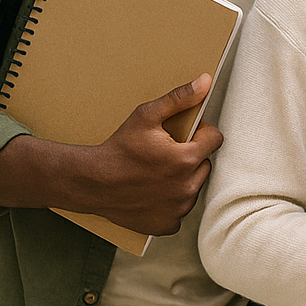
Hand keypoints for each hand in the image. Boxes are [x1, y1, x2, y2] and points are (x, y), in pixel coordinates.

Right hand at [0, 74, 222, 235]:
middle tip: (165, 154)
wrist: (90, 183)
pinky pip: (180, 210)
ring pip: (194, 187)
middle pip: (205, 164)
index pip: (215, 139)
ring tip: (157, 173)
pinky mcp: (167, 224)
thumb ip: (179, 98)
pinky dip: (171, 202)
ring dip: (182, 180)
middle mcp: (187, 187)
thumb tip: (206, 81)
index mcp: (186, 159)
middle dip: (190, 156)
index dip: (200, 133)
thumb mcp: (146, 116)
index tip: (182, 135)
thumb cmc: (118, 148)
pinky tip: (153, 192)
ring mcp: (178, 209)